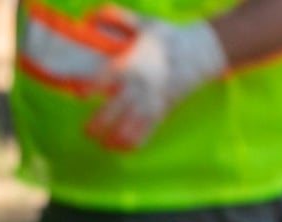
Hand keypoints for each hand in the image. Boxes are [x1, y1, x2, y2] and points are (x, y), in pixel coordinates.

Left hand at [19, 5, 228, 148]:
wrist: (202, 50)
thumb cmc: (169, 36)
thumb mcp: (145, 23)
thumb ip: (119, 19)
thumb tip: (93, 14)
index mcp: (131, 64)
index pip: (103, 79)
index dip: (87, 89)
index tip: (79, 95)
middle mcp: (139, 85)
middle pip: (112, 112)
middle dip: (96, 125)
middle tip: (86, 131)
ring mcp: (151, 100)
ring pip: (128, 128)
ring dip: (112, 139)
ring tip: (101, 143)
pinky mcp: (163, 110)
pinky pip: (146, 133)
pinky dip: (132, 143)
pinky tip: (121, 148)